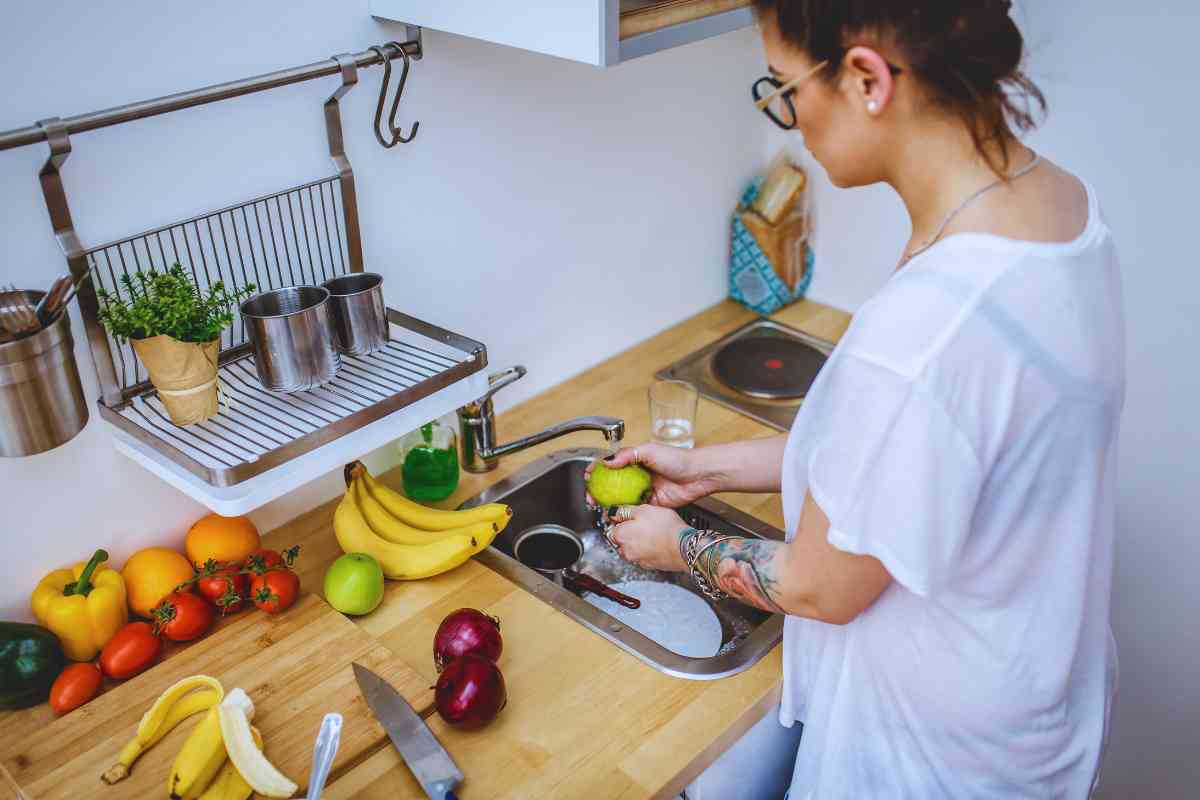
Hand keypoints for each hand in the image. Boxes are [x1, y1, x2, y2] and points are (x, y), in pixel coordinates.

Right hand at [584, 443, 721, 509]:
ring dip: (608, 503)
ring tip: (599, 507)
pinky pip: (633, 509)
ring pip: (620, 498)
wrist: (698, 476)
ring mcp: (643, 490)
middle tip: (590, 497)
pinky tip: (616, 514)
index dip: (597, 470)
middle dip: (598, 491)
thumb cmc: (678, 459)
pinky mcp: (650, 504)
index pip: (610, 464)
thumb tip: (607, 462)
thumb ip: (627, 455)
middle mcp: (637, 476)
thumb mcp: (649, 450)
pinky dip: (624, 512)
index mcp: (635, 460)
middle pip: (611, 484)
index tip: (586, 476)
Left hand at [607, 504, 689, 571]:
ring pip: (632, 549)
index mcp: (621, 535)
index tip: (626, 517)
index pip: (611, 529)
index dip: (619, 521)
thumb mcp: (644, 509)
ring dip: (638, 542)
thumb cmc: (665, 528)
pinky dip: (648, 550)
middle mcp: (626, 551)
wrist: (684, 547)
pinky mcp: (650, 566)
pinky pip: (644, 556)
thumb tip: (615, 512)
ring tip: (653, 532)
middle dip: (628, 533)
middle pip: (621, 540)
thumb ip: (625, 511)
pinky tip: (658, 542)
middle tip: (642, 523)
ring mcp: (638, 560)